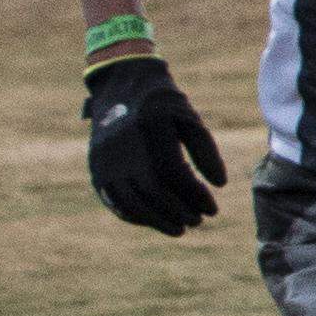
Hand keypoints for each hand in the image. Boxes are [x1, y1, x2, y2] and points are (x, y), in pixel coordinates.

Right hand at [84, 57, 223, 235]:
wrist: (121, 86)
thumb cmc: (163, 104)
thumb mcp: (190, 118)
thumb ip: (206, 150)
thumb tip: (219, 184)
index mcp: (150, 127)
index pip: (175, 173)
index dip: (196, 195)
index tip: (213, 209)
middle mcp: (123, 144)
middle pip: (152, 191)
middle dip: (178, 212)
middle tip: (198, 221)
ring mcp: (105, 158)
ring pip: (130, 201)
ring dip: (156, 221)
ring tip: (180, 229)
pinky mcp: (96, 167)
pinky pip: (114, 200)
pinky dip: (136, 215)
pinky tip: (156, 220)